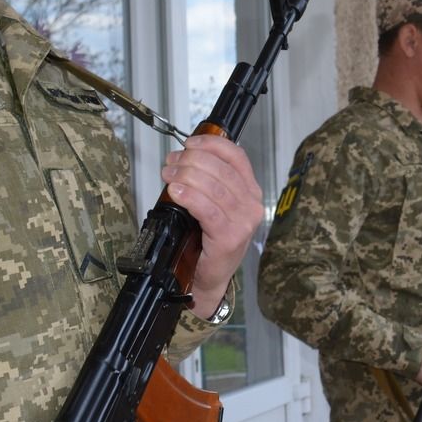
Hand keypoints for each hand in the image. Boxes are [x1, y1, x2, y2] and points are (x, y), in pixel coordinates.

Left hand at [161, 134, 262, 317]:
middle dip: (192, 161)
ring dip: (186, 176)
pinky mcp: (230, 237)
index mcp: (251, 192)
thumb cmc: (207, 241)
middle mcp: (252, 205)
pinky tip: (176, 192)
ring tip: (168, 175)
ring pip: (214, 187)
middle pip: (222, 169)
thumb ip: (207, 181)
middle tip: (171, 164)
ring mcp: (244, 222)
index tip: (189, 143)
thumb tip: (182, 157)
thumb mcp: (213, 205)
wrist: (208, 277)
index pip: (237, 157)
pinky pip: (208, 209)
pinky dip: (190, 197)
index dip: (212, 144)